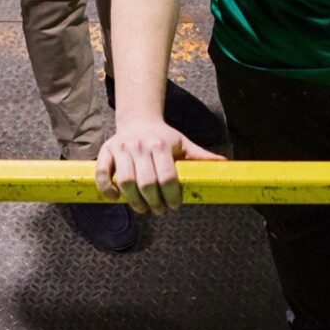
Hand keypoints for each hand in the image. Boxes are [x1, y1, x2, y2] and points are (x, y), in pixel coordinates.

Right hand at [95, 120, 223, 214]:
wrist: (138, 120)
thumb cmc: (163, 136)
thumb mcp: (184, 143)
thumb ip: (201, 156)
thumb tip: (226, 164)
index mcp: (161, 144)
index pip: (167, 177)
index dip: (171, 196)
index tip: (174, 206)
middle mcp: (140, 146)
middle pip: (146, 183)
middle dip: (153, 202)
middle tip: (158, 210)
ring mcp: (121, 149)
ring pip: (125, 181)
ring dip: (133, 201)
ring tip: (142, 208)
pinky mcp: (106, 152)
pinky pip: (103, 174)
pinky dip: (107, 190)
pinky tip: (116, 198)